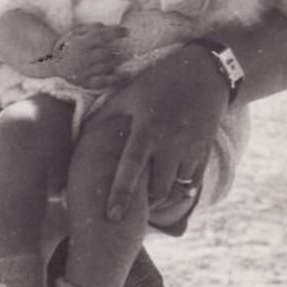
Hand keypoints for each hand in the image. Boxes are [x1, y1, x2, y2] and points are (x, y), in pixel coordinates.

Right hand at [43, 23, 127, 88]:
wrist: (51, 64)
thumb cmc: (67, 46)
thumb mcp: (74, 33)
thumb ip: (90, 28)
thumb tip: (107, 27)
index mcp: (79, 43)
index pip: (101, 36)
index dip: (116, 32)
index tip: (127, 31)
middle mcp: (82, 58)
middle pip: (106, 52)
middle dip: (116, 50)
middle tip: (119, 49)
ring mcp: (84, 72)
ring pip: (107, 66)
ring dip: (116, 61)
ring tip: (118, 58)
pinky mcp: (86, 83)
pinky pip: (104, 82)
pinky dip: (117, 78)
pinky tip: (126, 74)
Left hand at [83, 44, 227, 220]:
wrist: (205, 71)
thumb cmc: (160, 80)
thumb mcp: (130, 92)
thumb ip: (106, 114)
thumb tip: (82, 133)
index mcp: (147, 128)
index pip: (132, 167)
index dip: (121, 193)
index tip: (112, 216)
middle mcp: (171, 141)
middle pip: (158, 188)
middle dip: (145, 203)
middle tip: (134, 209)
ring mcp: (191, 147)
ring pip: (178, 188)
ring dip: (164, 198)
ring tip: (151, 200)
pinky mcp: (205, 149)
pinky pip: (195, 181)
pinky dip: (183, 190)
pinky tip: (173, 190)